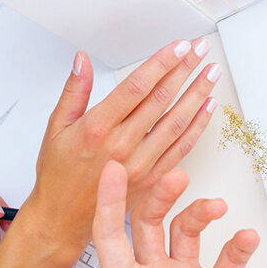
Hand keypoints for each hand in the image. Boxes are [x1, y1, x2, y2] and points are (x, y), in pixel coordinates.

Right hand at [0, 39, 218, 267]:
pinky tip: (207, 109)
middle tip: (200, 50)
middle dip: (185, 70)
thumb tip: (83, 61)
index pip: (137, 87)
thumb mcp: (55, 127)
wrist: (62, 220)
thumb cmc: (58, 176)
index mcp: (97, 128)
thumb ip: (74, 91)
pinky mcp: (151, 180)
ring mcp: (140, 164)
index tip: (178, 47)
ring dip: (197, 95)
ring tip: (211, 74)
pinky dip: (197, 127)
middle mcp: (121, 145)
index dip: (162, 63)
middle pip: (161, 100)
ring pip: (176, 123)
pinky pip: (181, 149)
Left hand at [93, 161, 258, 267]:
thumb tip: (119, 264)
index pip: (108, 233)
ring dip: (202, 212)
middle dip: (163, 194)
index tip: (112, 169)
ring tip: (217, 205)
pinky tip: (246, 235)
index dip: (109, 200)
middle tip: (177, 176)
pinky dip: (239, 247)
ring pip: (187, 234)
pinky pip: (226, 262)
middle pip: (149, 222)